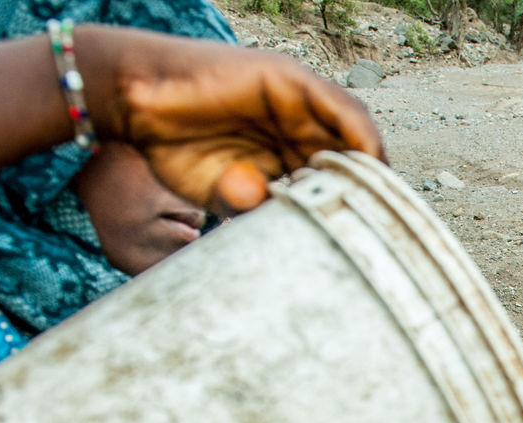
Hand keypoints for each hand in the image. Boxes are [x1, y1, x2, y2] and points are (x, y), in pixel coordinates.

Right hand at [83, 26, 384, 214]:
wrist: (137, 103)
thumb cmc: (175, 149)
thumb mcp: (225, 194)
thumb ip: (259, 212)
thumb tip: (295, 240)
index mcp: (288, 152)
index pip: (339, 180)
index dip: (358, 207)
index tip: (373, 242)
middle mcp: (299, 126)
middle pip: (354, 160)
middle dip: (372, 194)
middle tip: (385, 229)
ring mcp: (298, 102)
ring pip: (354, 135)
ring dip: (371, 168)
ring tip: (379, 202)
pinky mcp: (291, 81)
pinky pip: (339, 109)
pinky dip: (359, 136)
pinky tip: (368, 163)